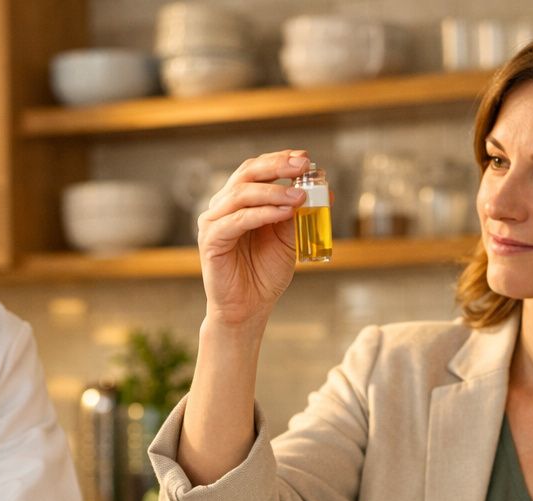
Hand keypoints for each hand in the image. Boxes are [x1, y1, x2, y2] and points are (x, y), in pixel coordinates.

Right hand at [198, 150, 310, 327]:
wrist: (248, 308)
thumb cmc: (264, 274)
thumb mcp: (287, 238)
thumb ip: (296, 213)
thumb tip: (321, 190)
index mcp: (239, 202)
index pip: (256, 170)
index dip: (279, 159)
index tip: (304, 158)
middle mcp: (223, 207)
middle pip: (247, 174)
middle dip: (276, 166)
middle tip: (302, 166)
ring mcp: (213, 222)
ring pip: (242, 194)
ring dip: (274, 192)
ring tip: (299, 196)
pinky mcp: (211, 240)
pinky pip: (238, 219)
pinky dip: (262, 213)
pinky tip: (283, 212)